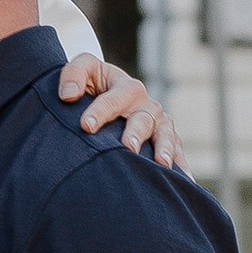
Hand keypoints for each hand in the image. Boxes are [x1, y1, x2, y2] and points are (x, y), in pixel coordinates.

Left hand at [57, 55, 181, 166]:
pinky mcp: (167, 138)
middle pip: (143, 118)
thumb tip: (68, 96)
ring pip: (164, 135)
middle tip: (127, 146)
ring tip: (160, 164)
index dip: (100, 111)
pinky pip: (177, 152)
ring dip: (163, 149)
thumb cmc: (95, 83)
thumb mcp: (84, 70)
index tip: (86, 126)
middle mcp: (146, 104)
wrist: (111, 92)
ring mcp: (159, 122)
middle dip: (135, 132)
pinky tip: (183, 182)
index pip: (114, 98)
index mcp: (125, 87)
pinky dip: (181, 166)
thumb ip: (73, 75)